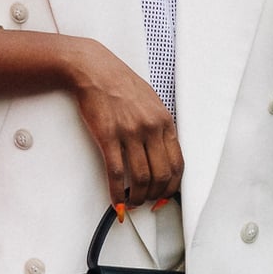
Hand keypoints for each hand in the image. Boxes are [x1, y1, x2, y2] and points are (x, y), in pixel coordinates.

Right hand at [64, 40, 182, 207]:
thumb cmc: (120, 84)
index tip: (166, 197)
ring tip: (132, 203)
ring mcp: (130, 133)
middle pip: (161, 175)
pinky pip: (116, 173)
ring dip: (137, 198)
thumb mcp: (151, 102)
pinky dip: (117, 193)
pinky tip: (116, 200)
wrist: (94, 70)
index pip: (178, 164)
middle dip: (156, 196)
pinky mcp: (107, 137)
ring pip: (141, 178)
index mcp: (165, 121)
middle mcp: (151, 128)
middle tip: (148, 203)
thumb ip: (159, 127)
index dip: (173, 187)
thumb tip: (162, 156)